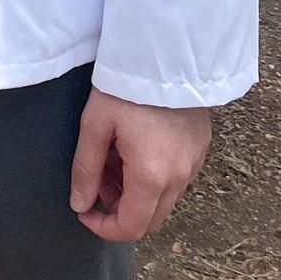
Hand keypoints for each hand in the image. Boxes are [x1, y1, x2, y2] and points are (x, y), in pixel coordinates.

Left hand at [70, 88, 211, 241]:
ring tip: (114, 159)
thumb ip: (86, 170)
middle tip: (98, 179)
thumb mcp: (95, 125)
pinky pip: (177, 180)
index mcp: (151, 176)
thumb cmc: (125, 86)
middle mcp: (179, 178)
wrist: (165, 52)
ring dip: (136, 194)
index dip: (104, 228)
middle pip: (150, 219)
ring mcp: (194, 164)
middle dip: (119, 210)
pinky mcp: (200, 149)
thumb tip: (80, 204)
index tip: (84, 211)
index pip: (131, 228)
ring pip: (164, 201)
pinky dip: (154, 179)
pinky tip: (135, 150)